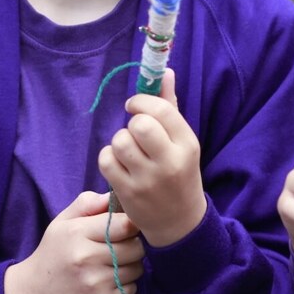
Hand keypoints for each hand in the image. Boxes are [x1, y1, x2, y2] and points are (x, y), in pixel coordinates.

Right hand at [3, 191, 145, 293]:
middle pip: (136, 247)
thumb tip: (113, 196)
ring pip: (137, 269)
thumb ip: (86, 204)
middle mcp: (86, 257)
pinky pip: (132, 289)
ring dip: (130, 266)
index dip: (131, 225)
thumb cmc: (52, 255)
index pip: (125, 224)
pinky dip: (125, 286)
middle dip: (132, 246)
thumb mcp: (61, 223)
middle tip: (118, 249)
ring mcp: (95, 283)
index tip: (125, 228)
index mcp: (77, 233)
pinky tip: (107, 283)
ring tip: (111, 266)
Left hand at [99, 69, 206, 246]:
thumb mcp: (182, 142)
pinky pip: (106, 160)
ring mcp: (148, 179)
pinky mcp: (128, 192)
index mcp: (188, 144)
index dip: (141, 101)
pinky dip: (108, 158)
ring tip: (129, 152)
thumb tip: (164, 70)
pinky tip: (119, 165)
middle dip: (131, 123)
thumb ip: (170, 106)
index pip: (161, 109)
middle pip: (139, 125)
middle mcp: (170, 161)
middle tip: (134, 133)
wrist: (179, 223)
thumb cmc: (179, 174)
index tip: (135, 107)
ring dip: (119, 142)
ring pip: (120, 141)